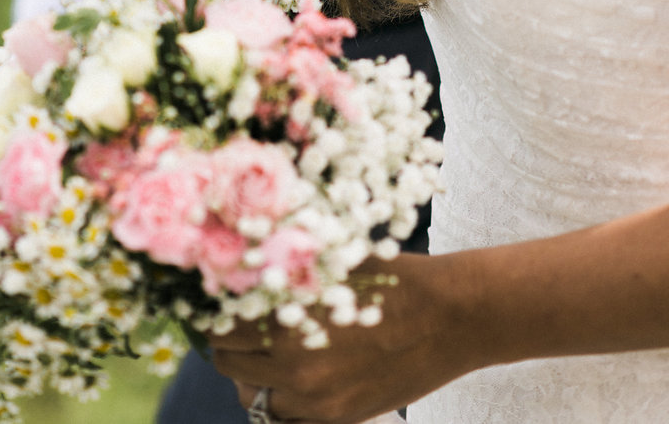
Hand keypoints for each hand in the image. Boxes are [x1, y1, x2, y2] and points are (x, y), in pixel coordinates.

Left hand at [210, 255, 472, 422]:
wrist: (452, 317)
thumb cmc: (393, 278)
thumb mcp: (334, 262)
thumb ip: (289, 267)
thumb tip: (245, 260)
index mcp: (288, 318)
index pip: (222, 324)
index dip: (216, 309)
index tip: (218, 300)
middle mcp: (294, 364)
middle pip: (228, 361)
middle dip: (228, 341)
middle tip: (238, 323)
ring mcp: (316, 399)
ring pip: (253, 395)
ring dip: (251, 373)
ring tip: (265, 351)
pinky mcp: (338, 418)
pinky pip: (286, 420)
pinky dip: (280, 400)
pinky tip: (292, 377)